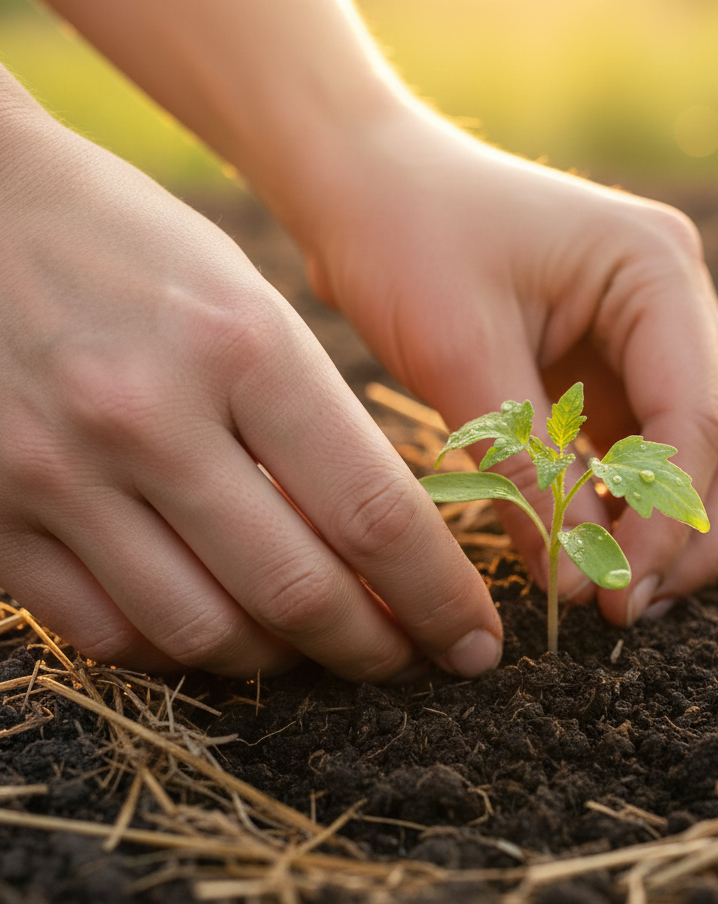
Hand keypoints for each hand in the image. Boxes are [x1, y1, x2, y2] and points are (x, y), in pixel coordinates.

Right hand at [0, 90, 501, 679]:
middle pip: (298, 592)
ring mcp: (57, 473)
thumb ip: (311, 422)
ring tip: (318, 648)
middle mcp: (148, 418)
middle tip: (408, 660)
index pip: (374, 513)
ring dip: (283, 661)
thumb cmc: (130, 242)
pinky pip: (108, 632)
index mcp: (242, 346)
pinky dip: (181, 651)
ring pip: (204, 633)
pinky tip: (220, 631)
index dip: (440, 597)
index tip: (474, 639)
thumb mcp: (246, 300)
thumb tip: (373, 542)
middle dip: (375, 648)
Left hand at [300, 104, 717, 623]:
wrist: (366, 186)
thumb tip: (581, 584)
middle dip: (692, 533)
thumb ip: (530, 470)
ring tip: (612, 593)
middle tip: (629, 607)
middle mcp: (676, 297)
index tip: (615, 593)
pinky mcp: (614, 362)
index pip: (699, 418)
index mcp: (657, 269)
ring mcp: (653, 330)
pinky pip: (647, 447)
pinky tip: (593, 548)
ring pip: (703, 450)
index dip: (668, 520)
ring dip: (670, 525)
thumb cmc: (405, 240)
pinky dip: (630, 503)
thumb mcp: (462, 356)